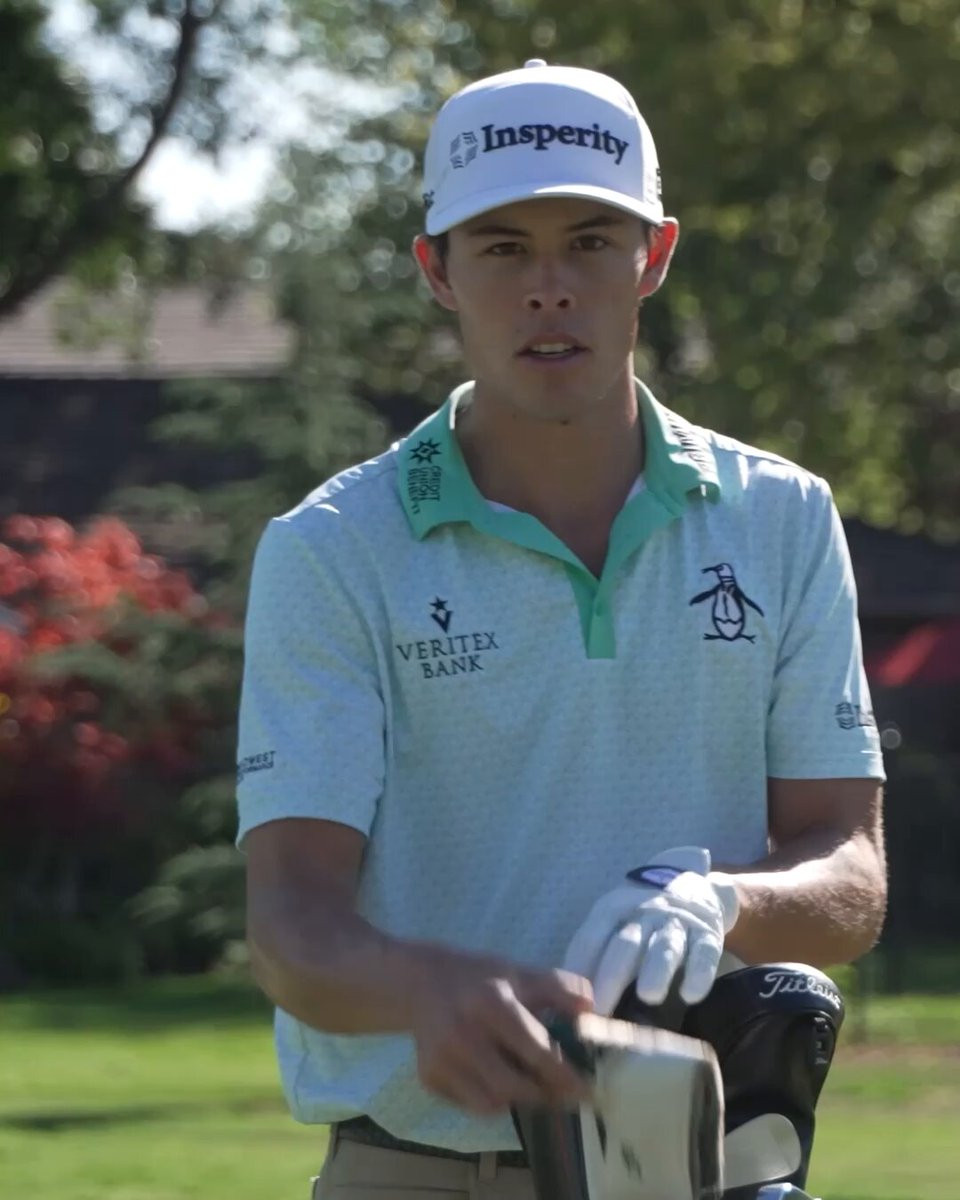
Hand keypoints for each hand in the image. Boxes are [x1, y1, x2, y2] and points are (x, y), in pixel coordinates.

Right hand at [409, 948, 594, 1115]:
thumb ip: (560, 988)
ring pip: (493, 1102)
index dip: (564, 1075)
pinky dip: (491, 1099)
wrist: (421, 983)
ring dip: (518, 1098)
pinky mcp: (428, 1077)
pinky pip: (471, 1104)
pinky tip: (495, 1077)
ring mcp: (441, 1059)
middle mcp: (462, 1033)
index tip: (587, 1090)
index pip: (535, 1050)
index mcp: (490, 1002)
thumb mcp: (520, 973)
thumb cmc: (480, 979)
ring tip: (528, 1081)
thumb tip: (593, 1011)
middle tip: (562, 1094)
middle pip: (514, 1086)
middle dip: (543, 1094)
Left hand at [563, 846, 739, 1014]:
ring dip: (656, 970)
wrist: (692, 886)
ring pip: (665, 947)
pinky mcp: (707, 934)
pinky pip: (704, 954)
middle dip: (612, 976)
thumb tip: (566, 996)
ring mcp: (677, 922)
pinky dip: (698, 974)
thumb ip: (593, 952)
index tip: (572, 1000)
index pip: (592, 936)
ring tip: (648, 996)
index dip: (581, 965)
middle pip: (626, 944)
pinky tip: (690, 995)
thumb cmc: (640, 915)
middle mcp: (645, 912)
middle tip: (601, 1010)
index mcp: (614, 908)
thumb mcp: (613, 919)